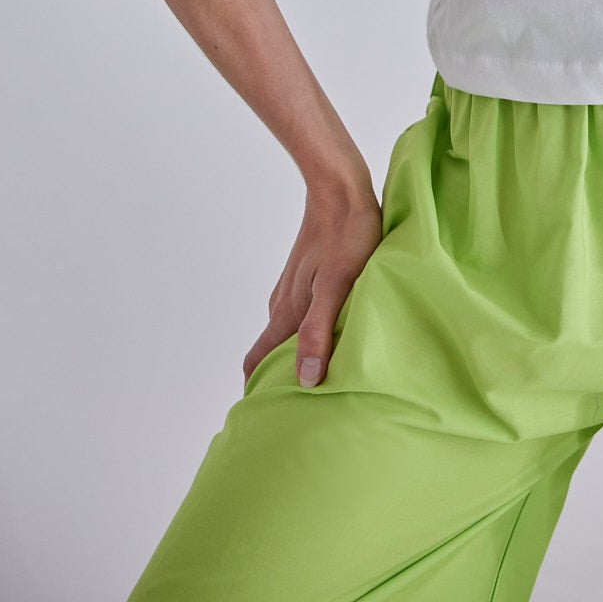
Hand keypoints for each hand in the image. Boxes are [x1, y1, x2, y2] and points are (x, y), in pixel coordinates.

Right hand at [242, 172, 382, 389]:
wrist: (341, 190)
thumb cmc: (345, 236)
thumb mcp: (336, 287)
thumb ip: (319, 331)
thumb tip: (306, 379)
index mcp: (286, 313)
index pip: (256, 360)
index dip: (257, 388)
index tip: (267, 413)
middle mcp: (284, 303)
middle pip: (271, 350)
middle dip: (279, 377)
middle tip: (303, 404)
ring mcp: (295, 288)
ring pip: (287, 331)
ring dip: (298, 354)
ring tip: (324, 373)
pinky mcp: (308, 275)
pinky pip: (302, 313)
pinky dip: (310, 331)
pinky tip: (336, 332)